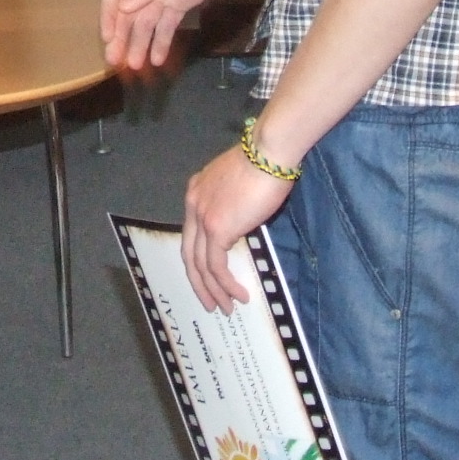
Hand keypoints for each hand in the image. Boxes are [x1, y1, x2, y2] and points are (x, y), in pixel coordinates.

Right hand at [100, 0, 255, 72]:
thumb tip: (122, 8)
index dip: (109, 16)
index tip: (107, 38)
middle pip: (129, 12)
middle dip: (123, 36)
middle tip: (117, 61)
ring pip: (147, 22)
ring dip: (140, 42)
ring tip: (136, 66)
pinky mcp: (183, 3)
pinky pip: (168, 24)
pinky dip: (162, 41)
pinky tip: (157, 58)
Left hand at [183, 144, 293, 312]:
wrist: (269, 152)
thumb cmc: (264, 163)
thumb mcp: (239, 184)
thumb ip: (232, 204)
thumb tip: (242, 224)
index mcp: (196, 192)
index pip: (191, 234)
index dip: (199, 259)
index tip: (209, 276)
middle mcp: (193, 205)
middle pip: (189, 254)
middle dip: (199, 283)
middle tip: (211, 302)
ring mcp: (202, 217)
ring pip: (201, 265)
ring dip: (214, 291)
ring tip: (227, 307)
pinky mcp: (217, 229)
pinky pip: (217, 266)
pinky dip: (226, 284)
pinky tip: (239, 295)